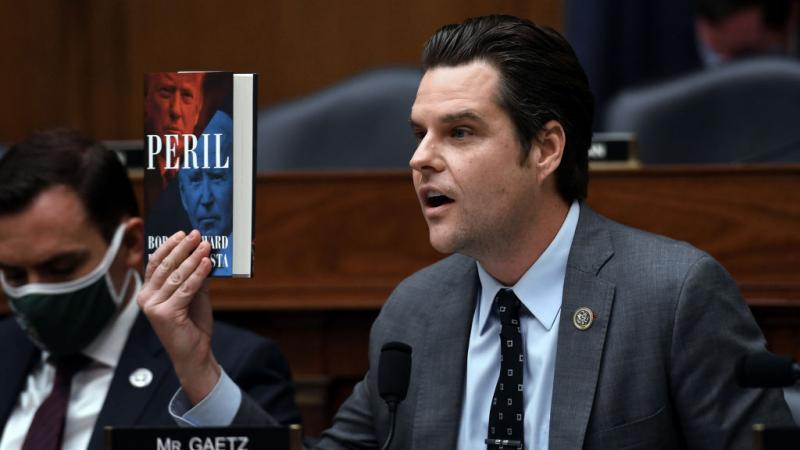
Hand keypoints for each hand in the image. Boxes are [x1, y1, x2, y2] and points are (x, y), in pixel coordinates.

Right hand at [137, 230, 219, 404]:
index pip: (155, 263)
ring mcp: (154, 307)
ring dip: (192, 258)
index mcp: (147, 292)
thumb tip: (204, 252)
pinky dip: (198, 274)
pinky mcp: (166, 315)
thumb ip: (194, 276)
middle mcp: (146, 299)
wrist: (194, 353)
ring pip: (176, 276)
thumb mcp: (193, 295)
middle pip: (164, 266)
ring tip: (206, 245)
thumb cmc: (192, 324)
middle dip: (182, 248)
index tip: (182, 233)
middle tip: (196, 234)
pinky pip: (185, 289)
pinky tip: (207, 263)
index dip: (168, 246)